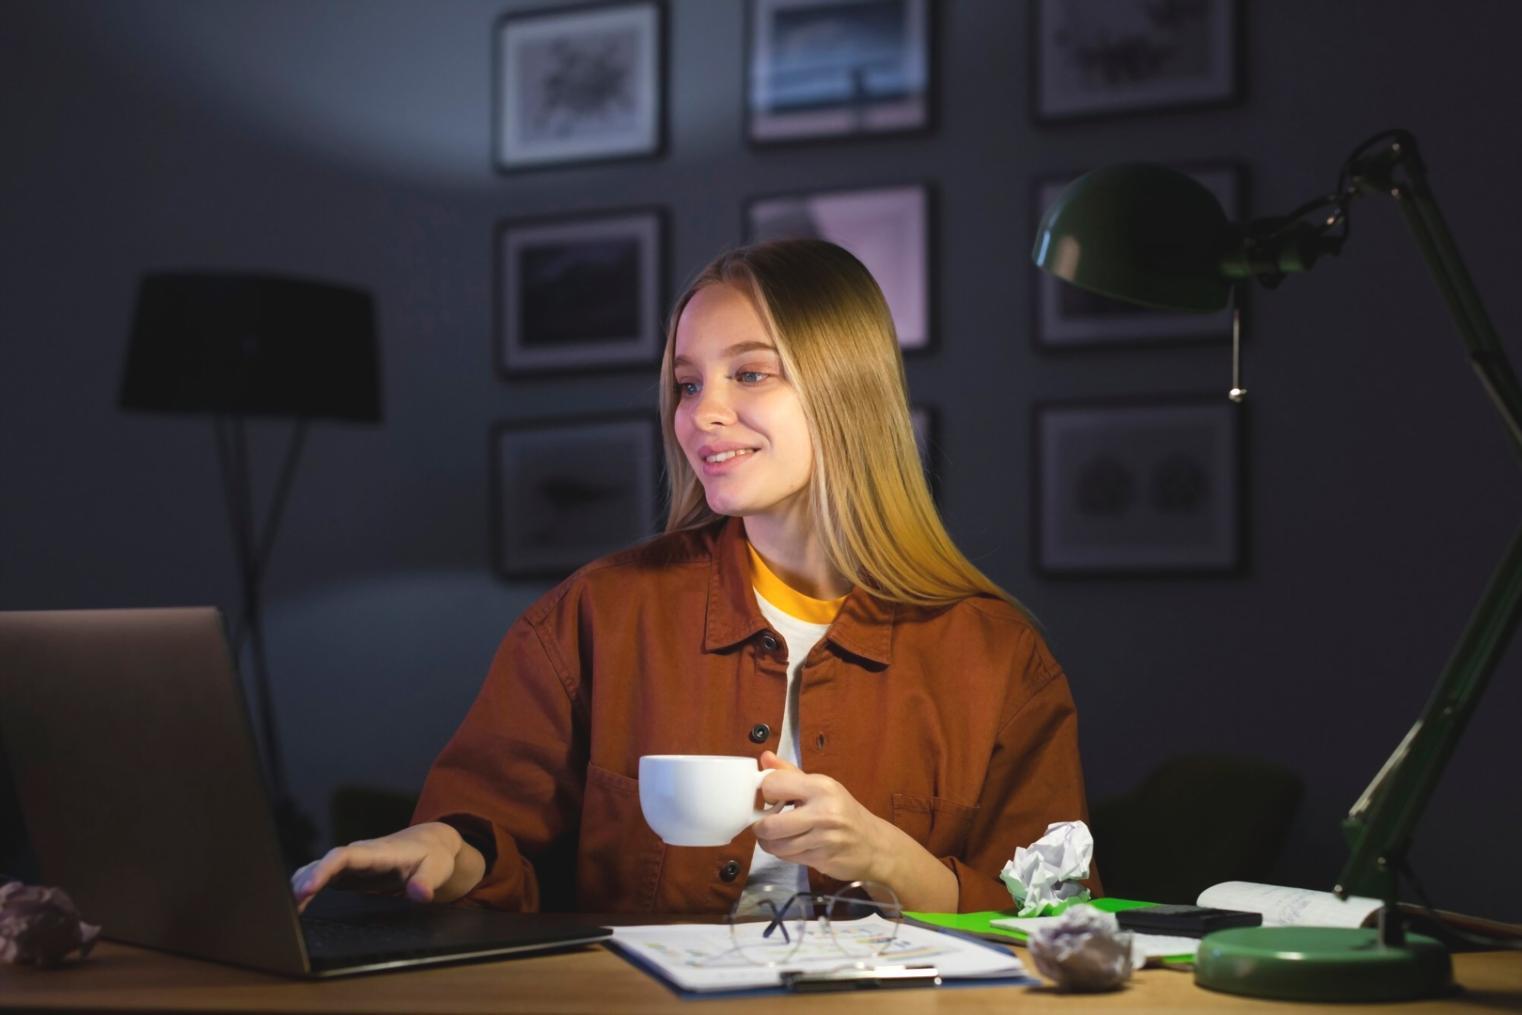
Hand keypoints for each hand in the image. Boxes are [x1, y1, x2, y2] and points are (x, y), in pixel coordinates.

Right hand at [289, 822, 480, 912]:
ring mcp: (352, 864)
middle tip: (288, 906)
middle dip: (304, 882)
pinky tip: (296, 905)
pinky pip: (323, 878)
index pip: (343, 857)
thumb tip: (419, 894)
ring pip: (319, 869)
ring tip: (286, 910)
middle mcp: (359, 855)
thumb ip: (427, 881)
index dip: (323, 870)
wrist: (431, 844)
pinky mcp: (350, 874)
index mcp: (377, 852)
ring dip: (301, 885)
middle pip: (324, 863)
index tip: (308, 888)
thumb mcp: (437, 868)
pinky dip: (307, 888)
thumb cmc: (433, 856)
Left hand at [752, 751, 891, 883]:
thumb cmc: (844, 812)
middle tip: (764, 824)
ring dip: (769, 843)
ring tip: (775, 836)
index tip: (772, 798)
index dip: (766, 792)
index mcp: (821, 787)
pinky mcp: (822, 860)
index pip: (774, 784)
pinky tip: (790, 846)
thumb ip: (790, 773)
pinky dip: (782, 853)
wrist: (874, 844)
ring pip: (776, 845)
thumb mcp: (822, 786)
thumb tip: (765, 757)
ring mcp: (823, 839)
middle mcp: (823, 812)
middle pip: (770, 824)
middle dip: (760, 826)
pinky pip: (787, 858)